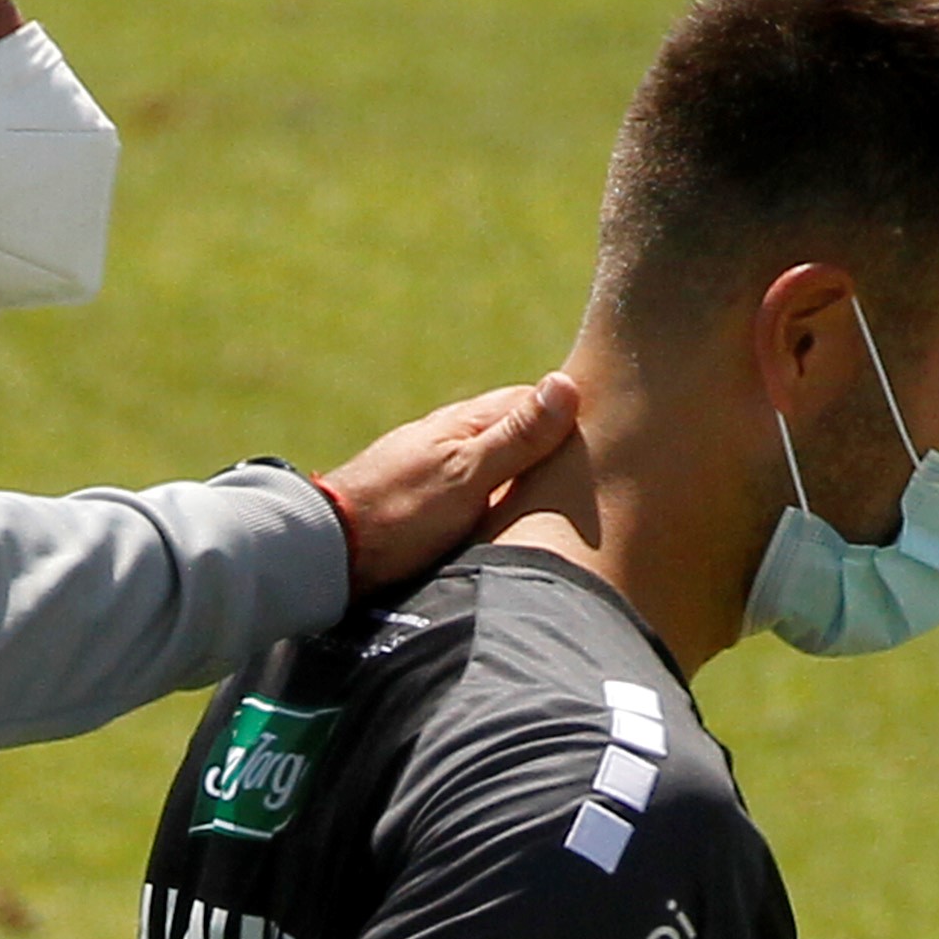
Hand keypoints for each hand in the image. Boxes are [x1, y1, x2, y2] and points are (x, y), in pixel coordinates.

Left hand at [320, 373, 580, 591]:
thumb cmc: (399, 513)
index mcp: (463, 424)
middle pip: (514, 435)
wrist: (328, 554)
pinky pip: (477, 497)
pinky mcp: (424, 506)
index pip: (530, 402)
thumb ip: (516, 437)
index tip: (610, 431)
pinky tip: (511, 526)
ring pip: (495, 468)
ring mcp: (435, 472)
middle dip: (550, 448)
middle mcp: (450, 441)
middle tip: (597, 472)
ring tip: (563, 502)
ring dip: (524, 480)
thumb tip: (565, 384)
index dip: (568, 414)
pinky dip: (499, 505)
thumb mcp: (467, 475)